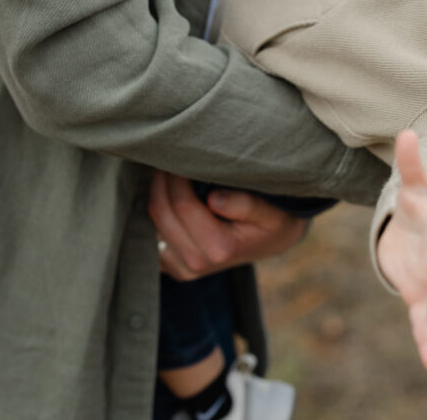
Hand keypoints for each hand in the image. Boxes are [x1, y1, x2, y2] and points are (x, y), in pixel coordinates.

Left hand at [148, 171, 307, 280]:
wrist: (274, 242)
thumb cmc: (274, 221)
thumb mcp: (271, 211)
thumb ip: (246, 205)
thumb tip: (214, 199)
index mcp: (220, 248)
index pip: (182, 205)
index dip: (176, 176)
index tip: (181, 155)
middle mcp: (198, 263)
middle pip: (162, 214)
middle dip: (162, 182)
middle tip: (171, 160)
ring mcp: (184, 269)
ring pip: (152, 225)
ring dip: (158, 196)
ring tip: (171, 174)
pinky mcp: (175, 268)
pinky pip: (152, 238)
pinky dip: (157, 216)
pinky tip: (169, 198)